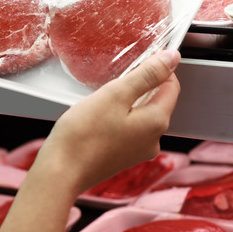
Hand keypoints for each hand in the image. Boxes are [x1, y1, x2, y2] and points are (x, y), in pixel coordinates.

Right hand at [33, 48, 181, 195]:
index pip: (172, 87)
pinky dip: (119, 118)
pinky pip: (129, 129)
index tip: (140, 59)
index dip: (159, 68)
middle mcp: (153, 140)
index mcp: (156, 122)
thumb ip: (147, 74)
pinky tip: (99, 117)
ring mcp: (139, 151)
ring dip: (127, 102)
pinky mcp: (123, 157)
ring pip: (141, 115)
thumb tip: (172, 58)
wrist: (60, 172)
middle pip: (157, 101)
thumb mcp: (116, 94)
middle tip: (114, 81)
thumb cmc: (83, 135)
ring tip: (103, 100)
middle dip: (140, 86)